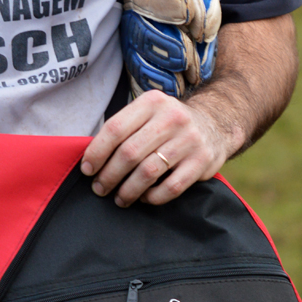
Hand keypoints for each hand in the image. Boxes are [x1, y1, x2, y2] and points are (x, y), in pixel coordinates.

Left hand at [80, 88, 241, 207]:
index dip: (97, 152)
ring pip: (149, 171)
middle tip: (100, 188)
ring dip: (128, 190)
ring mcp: (189, 139)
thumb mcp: (147, 113)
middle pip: (130, 152)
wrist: (214, 124)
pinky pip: (172, 187)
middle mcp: (171, 117)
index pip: (115, 128)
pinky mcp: (203, 161)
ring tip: (119, 198)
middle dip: (110, 175)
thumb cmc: (167, 124)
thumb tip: (91, 157)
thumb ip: (123, 129)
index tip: (87, 169)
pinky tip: (144, 199)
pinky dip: (153, 197)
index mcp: (151, 103)